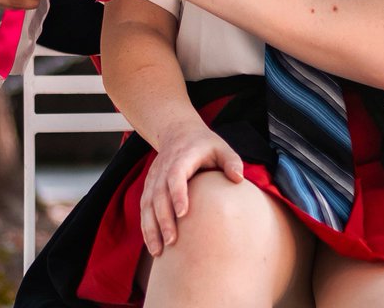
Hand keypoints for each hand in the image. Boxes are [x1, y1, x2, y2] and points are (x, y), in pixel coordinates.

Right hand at [140, 123, 242, 255]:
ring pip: (148, 203)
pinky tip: (153, 246)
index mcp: (182, 157)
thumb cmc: (203, 144)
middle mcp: (164, 167)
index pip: (176, 175)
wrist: (178, 131)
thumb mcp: (221, 147)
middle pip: (159, 194)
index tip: (182, 214)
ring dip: (151, 227)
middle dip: (163, 218)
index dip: (177, 193)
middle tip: (172, 241)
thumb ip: (231, 161)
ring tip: (159, 251)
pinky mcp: (149, 186)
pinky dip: (146, 227)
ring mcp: (154, 177)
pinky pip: (144, 208)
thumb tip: (238, 179)